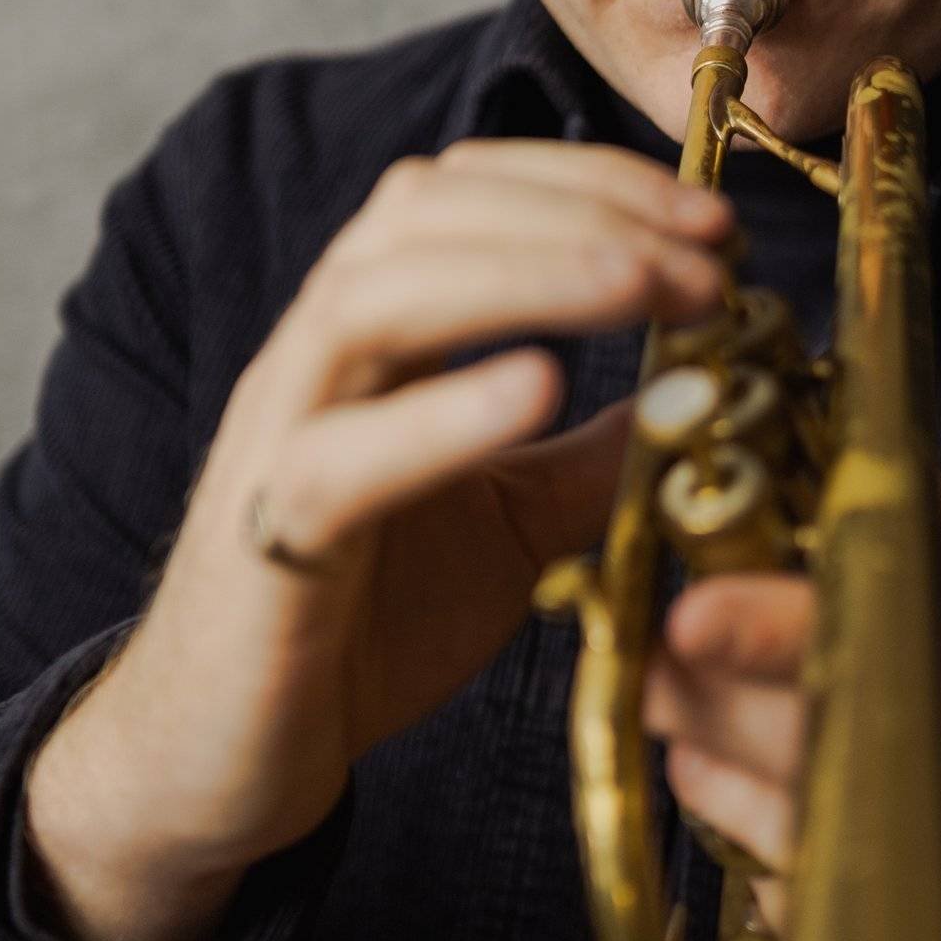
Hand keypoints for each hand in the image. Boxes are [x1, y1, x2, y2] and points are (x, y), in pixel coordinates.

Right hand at [24, 141, 731, 940]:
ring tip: (646, 287)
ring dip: (525, 274)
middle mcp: (316, 359)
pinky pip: (341, 458)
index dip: (592, 184)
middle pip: (423, 215)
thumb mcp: (515, 521)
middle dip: (580, 211)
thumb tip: (704, 391)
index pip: (466, 194)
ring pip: (372, 301)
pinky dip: (442, 415)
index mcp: (373, 336)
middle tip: (710, 256)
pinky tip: (539, 390)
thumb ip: (593, 455)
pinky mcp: (267, 540)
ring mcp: (281, 439)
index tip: (713, 224)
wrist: (228, 756)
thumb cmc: (365, 621)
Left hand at [642, 479, 940, 940]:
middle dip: (736, 707)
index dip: (804, 633)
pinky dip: (781, 874)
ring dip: (734, 789)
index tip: (696, 604)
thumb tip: (859, 469)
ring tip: (691, 733)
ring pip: (843, 855)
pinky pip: (849, 936)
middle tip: (651, 660)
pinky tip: (762, 825)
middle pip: (877, 757)